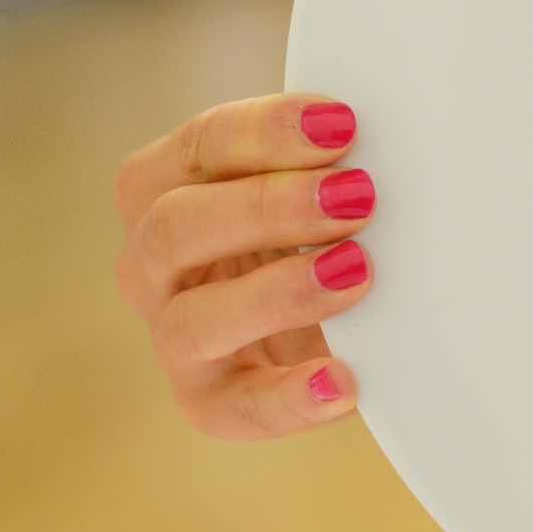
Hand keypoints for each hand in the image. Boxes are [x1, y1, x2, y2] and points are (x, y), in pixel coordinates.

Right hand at [113, 94, 374, 438]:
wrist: (349, 323)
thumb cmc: (328, 227)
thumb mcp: (319, 181)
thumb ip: (330, 153)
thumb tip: (377, 121)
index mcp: (169, 188)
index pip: (197, 148)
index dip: (265, 132)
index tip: (344, 125)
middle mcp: (154, 264)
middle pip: (176, 227)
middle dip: (269, 206)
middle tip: (358, 196)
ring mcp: (175, 338)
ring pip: (193, 320)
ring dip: (277, 292)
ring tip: (357, 272)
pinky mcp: (210, 402)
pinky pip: (233, 410)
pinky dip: (287, 400)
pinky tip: (343, 381)